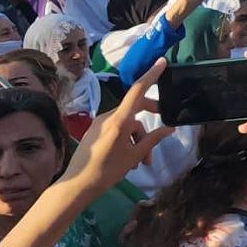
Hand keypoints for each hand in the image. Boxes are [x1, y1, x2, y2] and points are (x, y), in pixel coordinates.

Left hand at [61, 60, 172, 197]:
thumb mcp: (134, 156)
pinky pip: (117, 128)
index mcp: (119, 120)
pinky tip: (130, 158)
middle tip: (162, 132)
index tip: (162, 62)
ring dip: (138, 138)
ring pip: (127, 123)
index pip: (137, 91)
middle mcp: (108, 116)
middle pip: (135, 110)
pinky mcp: (95, 131)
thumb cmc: (107, 171)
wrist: (77, 184)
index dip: (151, 75)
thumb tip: (169, 128)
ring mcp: (100, 123)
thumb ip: (152, 140)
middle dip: (149, 122)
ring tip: (143, 161)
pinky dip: (127, 139)